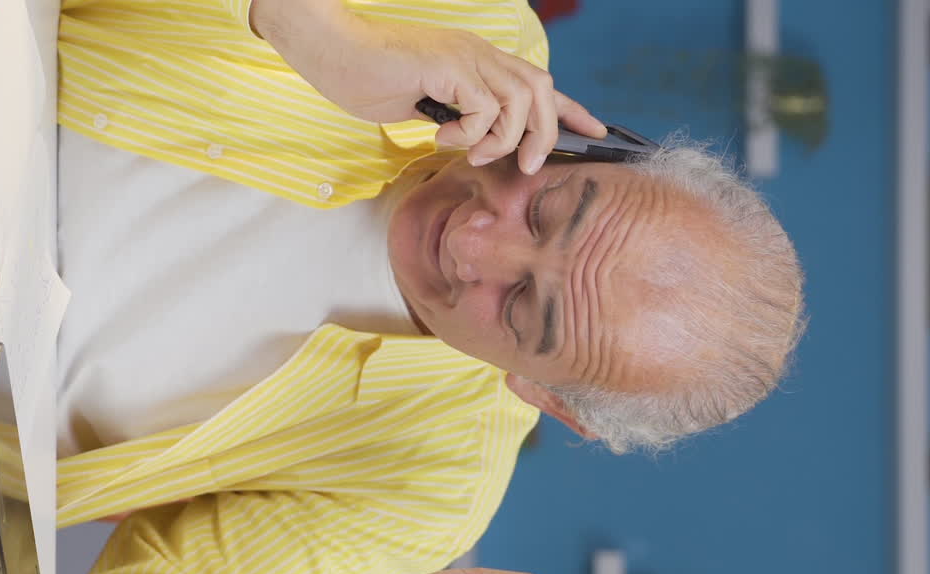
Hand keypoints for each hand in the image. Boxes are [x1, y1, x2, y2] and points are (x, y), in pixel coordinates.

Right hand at [250, 0, 605, 174]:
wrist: (333, 52)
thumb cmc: (369, 77)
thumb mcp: (425, 103)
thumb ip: (456, 117)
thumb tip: (478, 144)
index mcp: (478, 62)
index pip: (539, 83)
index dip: (571, 110)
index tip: (596, 134)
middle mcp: (480, 54)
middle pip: (542, 90)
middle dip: (546, 134)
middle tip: (525, 166)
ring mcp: (466, 57)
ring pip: (522, 99)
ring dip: (506, 139)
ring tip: (472, 154)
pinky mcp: (449, 66)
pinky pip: (485, 107)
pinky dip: (472, 133)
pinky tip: (442, 136)